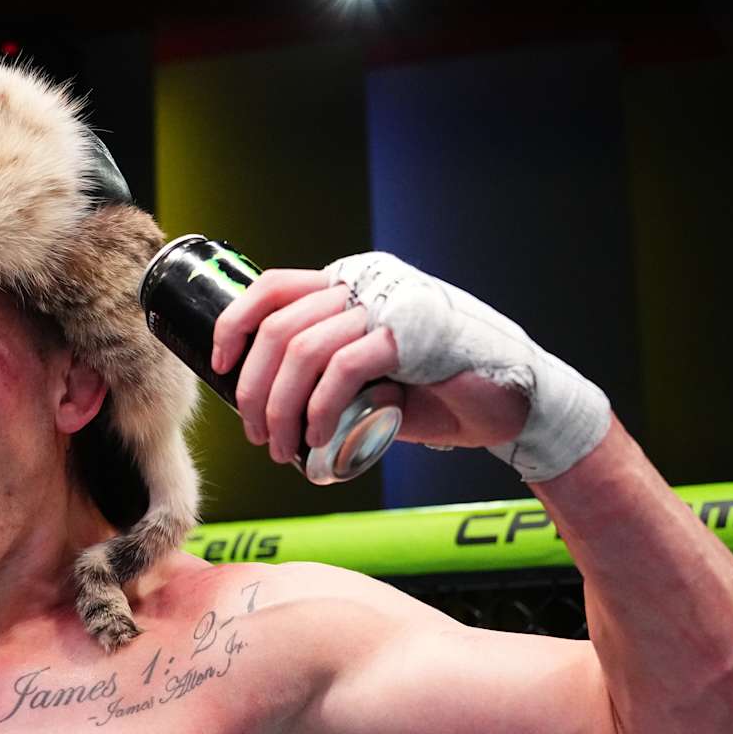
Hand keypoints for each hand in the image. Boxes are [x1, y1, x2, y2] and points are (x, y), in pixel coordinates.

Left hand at [210, 268, 529, 467]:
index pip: (273, 286)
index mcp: (351, 285)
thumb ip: (330, 370)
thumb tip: (268, 400)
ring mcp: (390, 306)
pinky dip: (319, 410)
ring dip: (280, 407)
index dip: (235, 323)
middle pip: (278, 326)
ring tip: (283, 448)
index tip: (218, 365)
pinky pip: (342, 369)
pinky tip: (319, 440)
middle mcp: (366, 285)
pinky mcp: (411, 336)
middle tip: (259, 435)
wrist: (514, 404)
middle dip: (253, 388)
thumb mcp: (371, 374)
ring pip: (302, 348)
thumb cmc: (441, 392)